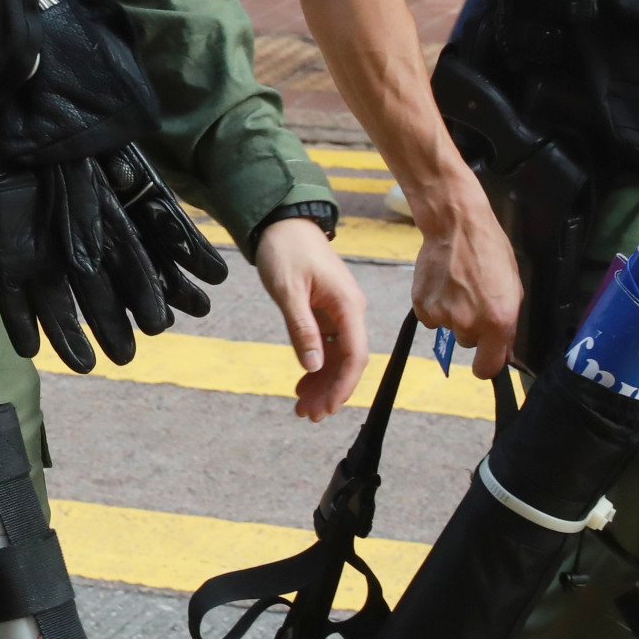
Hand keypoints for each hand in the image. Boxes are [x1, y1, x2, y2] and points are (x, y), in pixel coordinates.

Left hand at [0, 157, 154, 371]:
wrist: (23, 130)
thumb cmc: (75, 141)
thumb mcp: (113, 158)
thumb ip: (137, 185)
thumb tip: (168, 212)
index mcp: (104, 225)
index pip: (131, 268)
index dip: (144, 294)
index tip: (158, 321)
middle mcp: (75, 246)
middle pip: (96, 293)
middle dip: (110, 324)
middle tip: (126, 356)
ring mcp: (39, 253)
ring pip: (55, 302)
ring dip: (67, 334)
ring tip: (84, 365)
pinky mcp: (5, 256)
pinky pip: (11, 294)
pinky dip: (20, 320)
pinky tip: (30, 346)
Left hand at [255, 217, 369, 419]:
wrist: (283, 222)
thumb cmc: (286, 250)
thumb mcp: (288, 291)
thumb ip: (302, 329)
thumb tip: (313, 366)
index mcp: (348, 305)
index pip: (355, 355)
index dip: (343, 386)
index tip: (326, 408)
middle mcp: (350, 311)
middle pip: (347, 362)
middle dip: (330, 391)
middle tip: (307, 415)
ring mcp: (339, 312)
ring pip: (337, 357)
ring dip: (322, 382)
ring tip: (301, 406)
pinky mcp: (327, 312)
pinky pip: (327, 346)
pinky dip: (316, 366)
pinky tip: (303, 382)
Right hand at [406, 182, 522, 378]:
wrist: (456, 226)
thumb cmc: (490, 251)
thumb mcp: (514, 288)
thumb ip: (508, 323)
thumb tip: (502, 349)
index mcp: (497, 322)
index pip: (488, 369)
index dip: (487, 365)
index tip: (486, 359)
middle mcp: (468, 324)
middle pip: (468, 343)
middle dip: (473, 327)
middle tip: (475, 299)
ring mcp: (442, 315)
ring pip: (449, 328)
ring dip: (453, 314)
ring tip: (458, 286)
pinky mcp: (421, 305)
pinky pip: (430, 317)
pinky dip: (435, 306)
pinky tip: (442, 285)